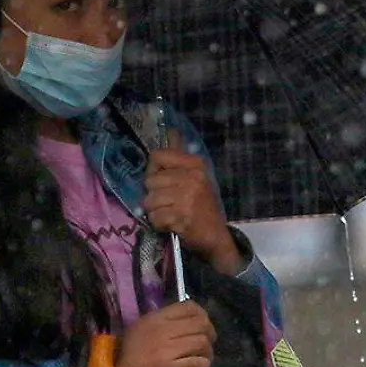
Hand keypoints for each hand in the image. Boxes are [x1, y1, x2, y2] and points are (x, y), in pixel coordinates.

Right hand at [115, 301, 215, 366]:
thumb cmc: (131, 351)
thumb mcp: (141, 326)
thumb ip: (162, 320)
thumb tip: (187, 319)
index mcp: (156, 318)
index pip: (188, 307)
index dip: (202, 315)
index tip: (202, 324)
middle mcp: (162, 330)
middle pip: (200, 324)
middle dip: (210, 333)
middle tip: (207, 342)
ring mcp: (166, 349)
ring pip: (202, 343)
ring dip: (207, 351)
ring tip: (203, 357)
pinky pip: (196, 363)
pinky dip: (202, 365)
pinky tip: (199, 366)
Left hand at [142, 132, 242, 274]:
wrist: (216, 236)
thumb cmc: (202, 205)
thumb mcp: (195, 176)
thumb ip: (178, 156)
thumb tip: (171, 129)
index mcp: (194, 164)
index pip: (157, 156)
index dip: (153, 170)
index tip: (162, 181)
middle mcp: (192, 177)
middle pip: (149, 181)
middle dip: (154, 195)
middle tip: (169, 203)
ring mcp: (187, 198)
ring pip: (149, 201)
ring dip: (156, 211)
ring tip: (170, 214)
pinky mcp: (182, 217)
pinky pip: (155, 218)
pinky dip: (159, 224)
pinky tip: (172, 224)